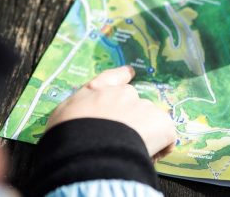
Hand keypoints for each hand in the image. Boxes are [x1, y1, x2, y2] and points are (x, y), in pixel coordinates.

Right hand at [46, 66, 176, 158]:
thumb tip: (84, 119)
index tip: (130, 72)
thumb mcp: (63, 117)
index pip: (112, 78)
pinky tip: (146, 157)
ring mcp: (145, 107)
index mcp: (97, 90)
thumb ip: (78, 113)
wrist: (88, 147)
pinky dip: (160, 149)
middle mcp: (123, 94)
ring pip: (150, 123)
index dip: (122, 76)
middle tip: (120, 141)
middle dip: (131, 121)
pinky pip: (166, 138)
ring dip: (145, 136)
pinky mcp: (162, 123)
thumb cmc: (68, 135)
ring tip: (130, 153)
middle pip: (133, 106)